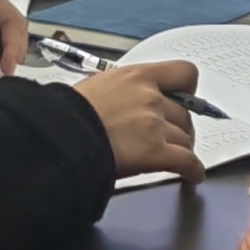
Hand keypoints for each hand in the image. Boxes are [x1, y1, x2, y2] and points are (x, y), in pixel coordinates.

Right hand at [74, 62, 203, 179]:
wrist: (57, 137)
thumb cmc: (65, 115)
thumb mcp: (96, 88)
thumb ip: (120, 92)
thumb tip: (123, 103)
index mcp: (136, 77)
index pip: (182, 73)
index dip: (188, 90)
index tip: (185, 99)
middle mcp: (150, 98)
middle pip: (184, 113)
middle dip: (180, 127)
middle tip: (173, 137)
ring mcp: (154, 125)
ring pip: (185, 138)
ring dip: (182, 149)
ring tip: (178, 159)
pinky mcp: (154, 152)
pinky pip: (186, 161)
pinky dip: (192, 170)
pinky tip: (192, 176)